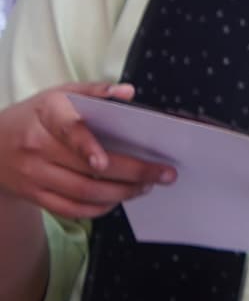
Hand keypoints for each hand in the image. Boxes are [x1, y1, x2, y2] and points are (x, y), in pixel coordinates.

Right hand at [0, 81, 168, 221]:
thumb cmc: (37, 117)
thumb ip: (95, 91)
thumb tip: (128, 92)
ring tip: (145, 187)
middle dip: (131, 174)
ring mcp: (33, 174)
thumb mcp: (60, 95)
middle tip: (162, 175)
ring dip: (120, 194)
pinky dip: (98, 209)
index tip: (104, 161)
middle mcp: (37, 146)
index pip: (69, 131)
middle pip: (86, 169)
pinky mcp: (34, 195)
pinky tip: (118, 199)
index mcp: (47, 114)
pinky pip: (70, 209)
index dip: (87, 147)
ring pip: (82, 193)